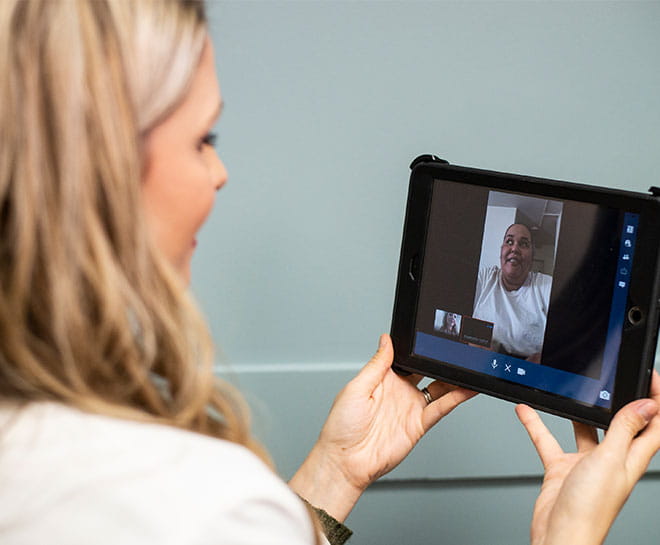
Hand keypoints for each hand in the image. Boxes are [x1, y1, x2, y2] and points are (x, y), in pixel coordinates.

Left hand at [289, 334, 475, 520]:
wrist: (346, 461)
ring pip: (439, 388)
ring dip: (453, 377)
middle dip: (439, 360)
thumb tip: (386, 340)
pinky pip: (441, 408)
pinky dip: (456, 398)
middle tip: (454, 349)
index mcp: (382, 379)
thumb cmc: (341, 427)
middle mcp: (399, 392)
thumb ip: (376, 364)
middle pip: (426, 371)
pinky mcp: (418, 425)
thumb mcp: (356, 387)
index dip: (418, 348)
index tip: (431, 335)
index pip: (406, 358)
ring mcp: (410, 408)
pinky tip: (467, 388)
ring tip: (467, 365)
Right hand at [516, 371, 659, 544]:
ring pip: (584, 430)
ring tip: (573, 390)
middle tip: (612, 378)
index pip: (653, 425)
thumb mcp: (611, 460)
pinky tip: (526, 410)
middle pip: (620, 425)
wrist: (560, 534)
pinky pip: (548, 440)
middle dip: (618, 401)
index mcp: (631, 458)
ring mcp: (585, 464)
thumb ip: (624, 430)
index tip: (649, 377)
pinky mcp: (561, 468)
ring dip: (577, 411)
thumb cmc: (589, 508)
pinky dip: (537, 424)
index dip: (656, 401)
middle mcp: (611, 460)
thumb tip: (647, 405)